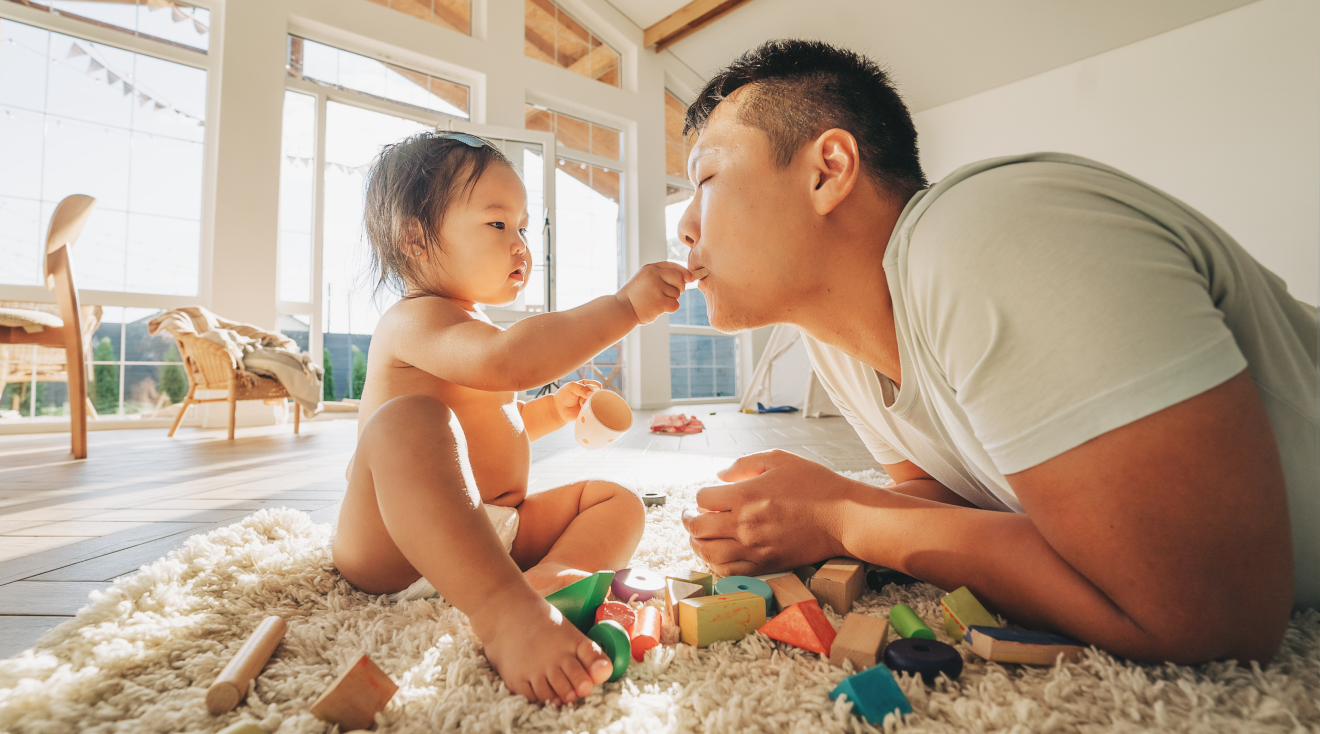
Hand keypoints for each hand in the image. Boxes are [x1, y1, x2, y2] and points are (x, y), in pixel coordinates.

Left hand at [552, 380, 600, 423]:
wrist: (558, 409)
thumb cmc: (563, 396)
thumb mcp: (571, 387)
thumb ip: (581, 388)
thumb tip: (591, 394)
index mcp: (587, 386)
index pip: (597, 385)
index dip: (595, 388)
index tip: (587, 391)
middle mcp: (590, 395)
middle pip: (599, 394)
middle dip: (593, 396)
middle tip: (584, 399)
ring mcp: (590, 404)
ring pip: (598, 403)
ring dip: (590, 403)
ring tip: (581, 404)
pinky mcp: (588, 412)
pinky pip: (594, 412)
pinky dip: (590, 411)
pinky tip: (583, 410)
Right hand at [615, 261, 690, 324]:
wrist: (620, 310)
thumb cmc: (634, 297)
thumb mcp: (644, 279)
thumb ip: (662, 276)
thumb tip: (687, 277)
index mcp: (650, 268)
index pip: (673, 265)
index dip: (684, 272)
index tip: (690, 278)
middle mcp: (654, 275)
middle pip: (680, 278)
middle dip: (680, 287)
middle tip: (668, 294)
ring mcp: (656, 288)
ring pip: (677, 293)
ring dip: (670, 300)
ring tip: (655, 302)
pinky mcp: (659, 301)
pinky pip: (675, 304)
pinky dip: (669, 309)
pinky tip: (657, 309)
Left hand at [682, 450, 852, 575]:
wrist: (843, 517)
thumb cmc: (815, 485)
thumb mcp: (779, 459)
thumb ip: (744, 464)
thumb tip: (719, 475)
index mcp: (745, 496)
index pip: (702, 498)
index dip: (700, 496)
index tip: (706, 495)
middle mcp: (745, 525)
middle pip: (698, 527)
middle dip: (688, 520)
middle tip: (689, 515)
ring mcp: (754, 549)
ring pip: (708, 553)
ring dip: (697, 543)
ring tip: (699, 536)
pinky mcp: (766, 565)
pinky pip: (728, 572)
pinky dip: (716, 564)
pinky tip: (717, 554)